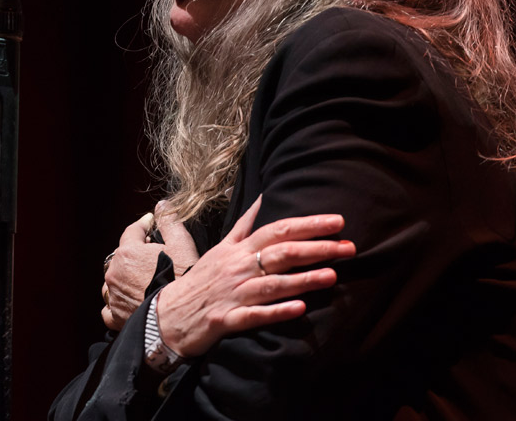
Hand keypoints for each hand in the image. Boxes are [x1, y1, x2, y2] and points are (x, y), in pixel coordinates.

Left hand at [101, 202, 200, 329]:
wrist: (180, 316)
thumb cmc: (182, 278)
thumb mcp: (182, 244)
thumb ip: (169, 222)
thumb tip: (161, 206)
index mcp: (128, 252)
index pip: (133, 231)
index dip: (143, 225)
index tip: (151, 222)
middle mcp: (115, 273)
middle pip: (121, 256)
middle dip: (135, 253)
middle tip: (152, 255)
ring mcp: (114, 296)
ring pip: (112, 282)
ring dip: (122, 278)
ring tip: (139, 280)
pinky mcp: (116, 316)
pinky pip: (109, 308)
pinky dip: (116, 304)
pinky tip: (127, 302)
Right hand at [155, 195, 354, 357]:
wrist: (167, 315)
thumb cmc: (202, 280)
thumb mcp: (221, 247)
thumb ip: (245, 225)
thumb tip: (263, 196)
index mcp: (239, 249)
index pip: (278, 230)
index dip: (309, 224)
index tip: (338, 221)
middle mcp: (238, 268)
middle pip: (281, 254)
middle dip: (316, 249)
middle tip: (348, 247)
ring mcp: (233, 294)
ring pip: (272, 284)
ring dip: (303, 280)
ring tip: (333, 276)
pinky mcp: (226, 320)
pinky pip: (254, 315)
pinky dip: (277, 311)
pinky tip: (300, 309)